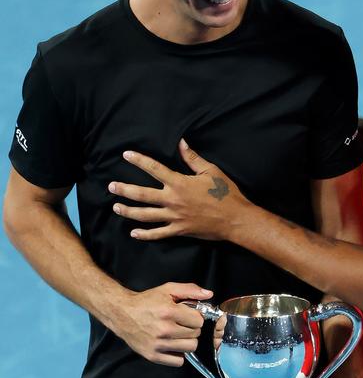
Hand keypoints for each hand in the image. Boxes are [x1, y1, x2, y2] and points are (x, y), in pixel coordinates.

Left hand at [108, 140, 244, 240]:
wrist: (235, 219)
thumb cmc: (226, 193)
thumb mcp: (211, 171)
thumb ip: (193, 158)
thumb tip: (181, 143)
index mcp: (180, 183)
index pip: (154, 169)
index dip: (139, 160)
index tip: (126, 155)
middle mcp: (173, 200)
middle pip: (143, 195)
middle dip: (124, 190)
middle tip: (111, 186)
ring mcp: (175, 217)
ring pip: (146, 215)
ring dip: (129, 211)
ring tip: (116, 207)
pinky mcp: (180, 230)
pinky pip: (158, 234)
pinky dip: (145, 235)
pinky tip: (134, 233)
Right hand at [110, 281, 212, 365]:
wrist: (122, 313)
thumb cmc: (146, 302)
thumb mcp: (168, 290)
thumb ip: (190, 290)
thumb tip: (209, 294)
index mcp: (169, 312)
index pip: (199, 321)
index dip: (196, 318)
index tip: (189, 316)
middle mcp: (164, 329)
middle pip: (196, 335)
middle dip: (192, 329)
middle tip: (182, 324)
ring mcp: (158, 344)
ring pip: (190, 348)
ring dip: (187, 341)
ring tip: (178, 334)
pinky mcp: (153, 355)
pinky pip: (178, 361)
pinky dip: (178, 354)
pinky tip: (172, 345)